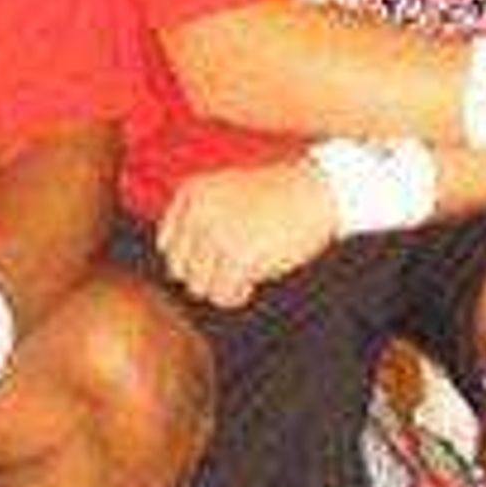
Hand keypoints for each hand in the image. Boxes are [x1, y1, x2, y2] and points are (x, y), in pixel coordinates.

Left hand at [159, 159, 338, 309]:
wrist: (318, 190)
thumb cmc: (278, 196)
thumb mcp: (227, 193)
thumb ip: (199, 220)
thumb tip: (181, 271)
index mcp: (192, 193)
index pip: (167, 244)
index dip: (191, 260)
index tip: (215, 262)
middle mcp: (197, 212)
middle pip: (180, 269)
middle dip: (206, 276)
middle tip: (233, 273)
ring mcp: (217, 235)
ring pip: (199, 286)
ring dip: (221, 288)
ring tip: (243, 279)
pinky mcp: (239, 257)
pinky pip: (223, 295)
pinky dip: (236, 296)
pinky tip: (252, 285)